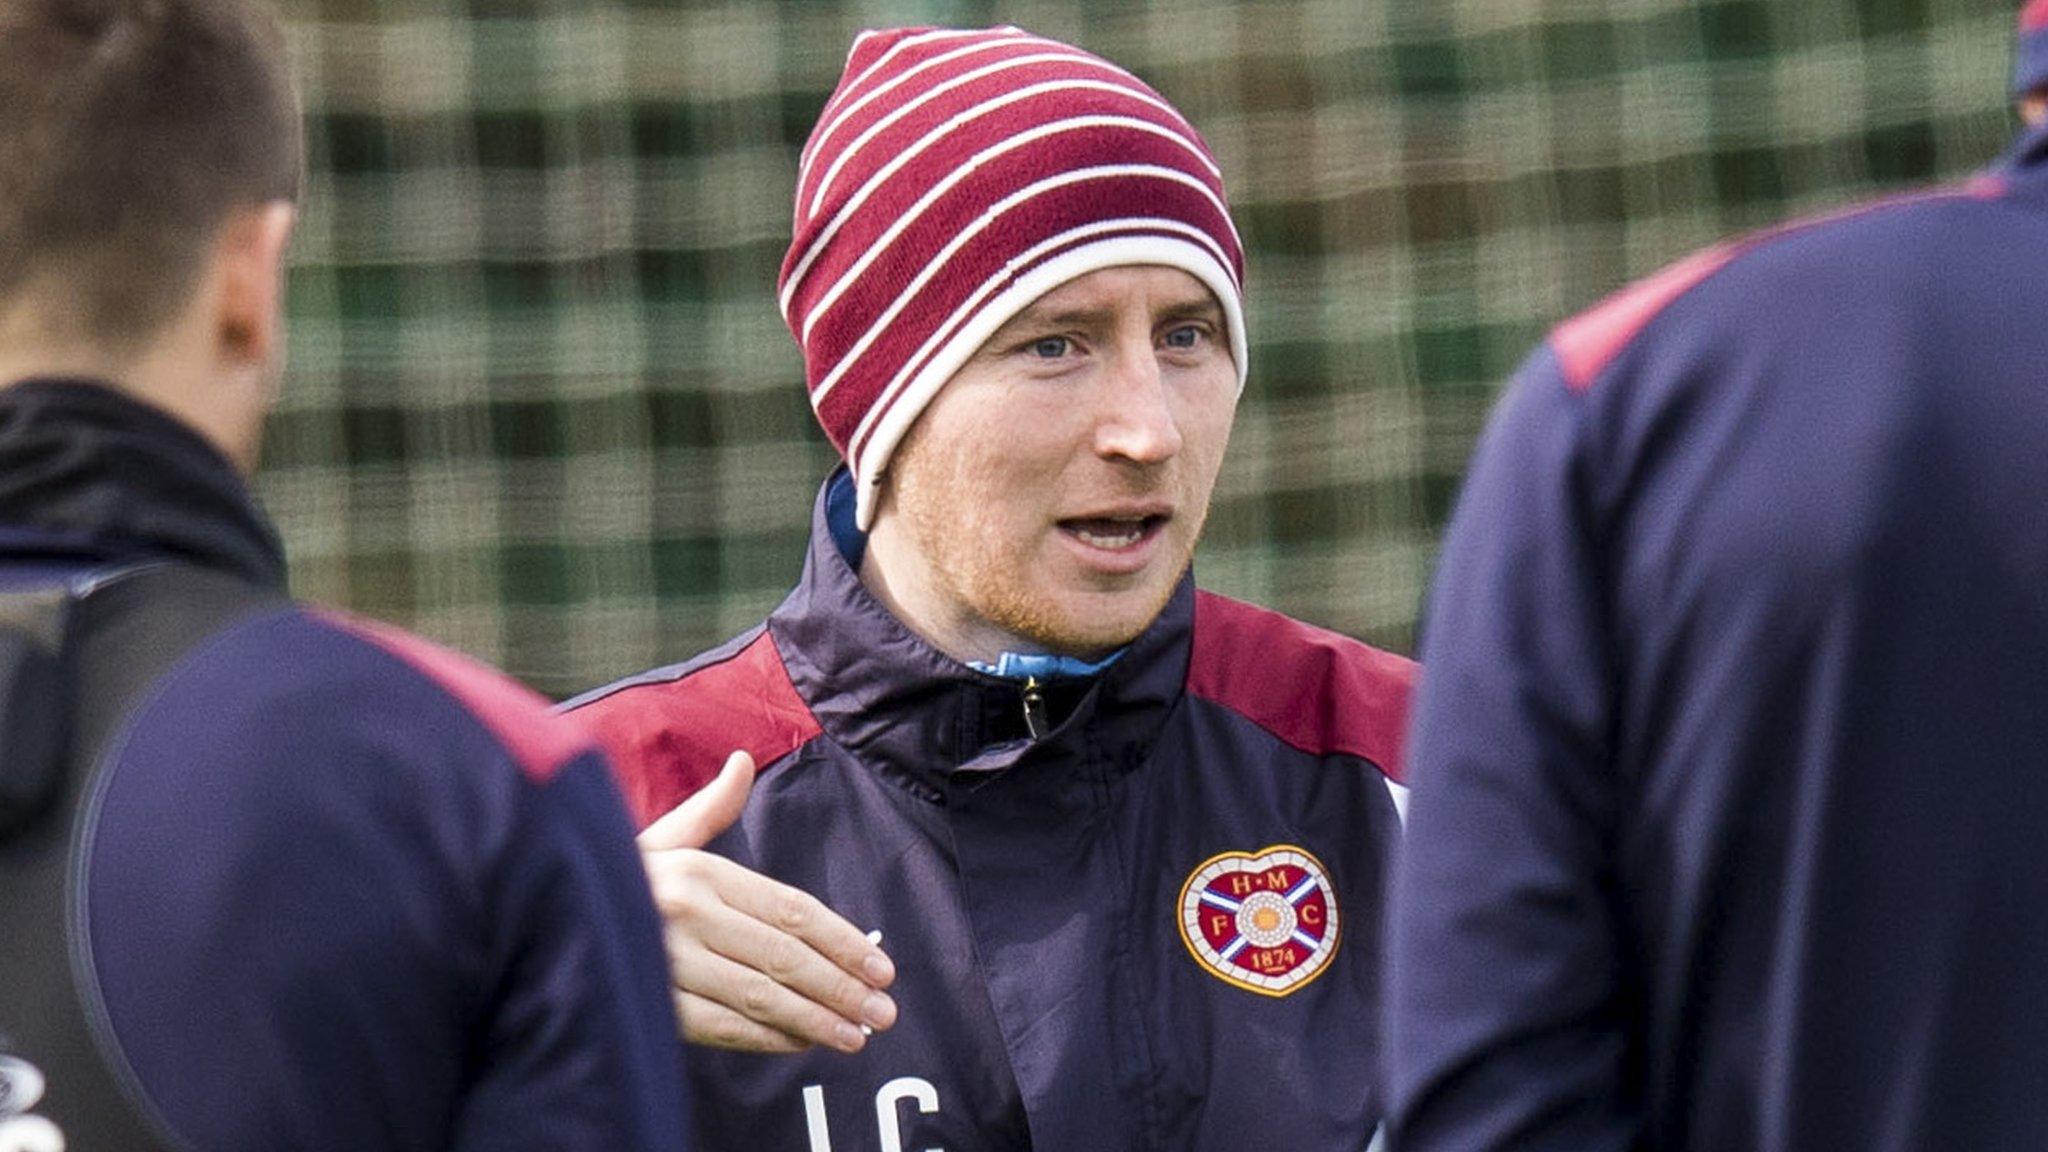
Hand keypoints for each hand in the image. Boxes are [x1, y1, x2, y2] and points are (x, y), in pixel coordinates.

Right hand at [638, 750, 897, 1052]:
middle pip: (784, 955)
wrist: (542, 908)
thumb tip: (744, 761)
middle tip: (883, 1011)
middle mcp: (686, 912)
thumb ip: (711, 810)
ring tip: (856, 1036)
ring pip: (759, 996)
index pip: (791, 909)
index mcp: (699, 870)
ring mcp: (667, 962)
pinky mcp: (651, 1004)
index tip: (880, 966)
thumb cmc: (615, 880)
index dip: (842, 940)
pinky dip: (765, 1039)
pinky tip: (800, 1045)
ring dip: (815, 1019)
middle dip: (841, 987)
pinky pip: (722, 1027)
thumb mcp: (660, 838)